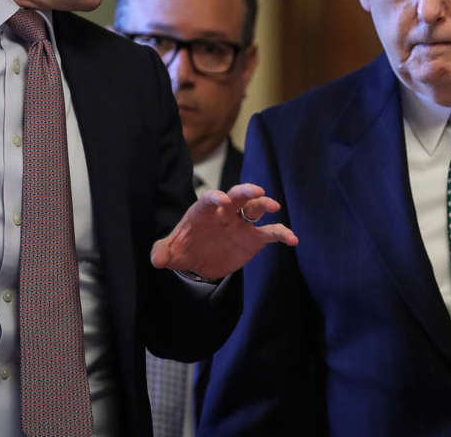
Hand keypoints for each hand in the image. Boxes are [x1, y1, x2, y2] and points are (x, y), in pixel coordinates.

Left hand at [150, 182, 297, 279]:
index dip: (215, 197)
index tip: (220, 200)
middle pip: (237, 196)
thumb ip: (163, 252)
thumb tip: (157, 258)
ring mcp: (241, 223)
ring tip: (274, 207)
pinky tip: (293, 240)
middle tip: (257, 191)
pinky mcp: (253, 237)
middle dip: (246, 191)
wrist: (199, 260)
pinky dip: (282, 233)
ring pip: (255, 208)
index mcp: (203, 212)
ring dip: (265, 205)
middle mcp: (225, 213)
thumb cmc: (183, 249)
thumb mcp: (169, 252)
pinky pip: (271, 232)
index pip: (209, 200)